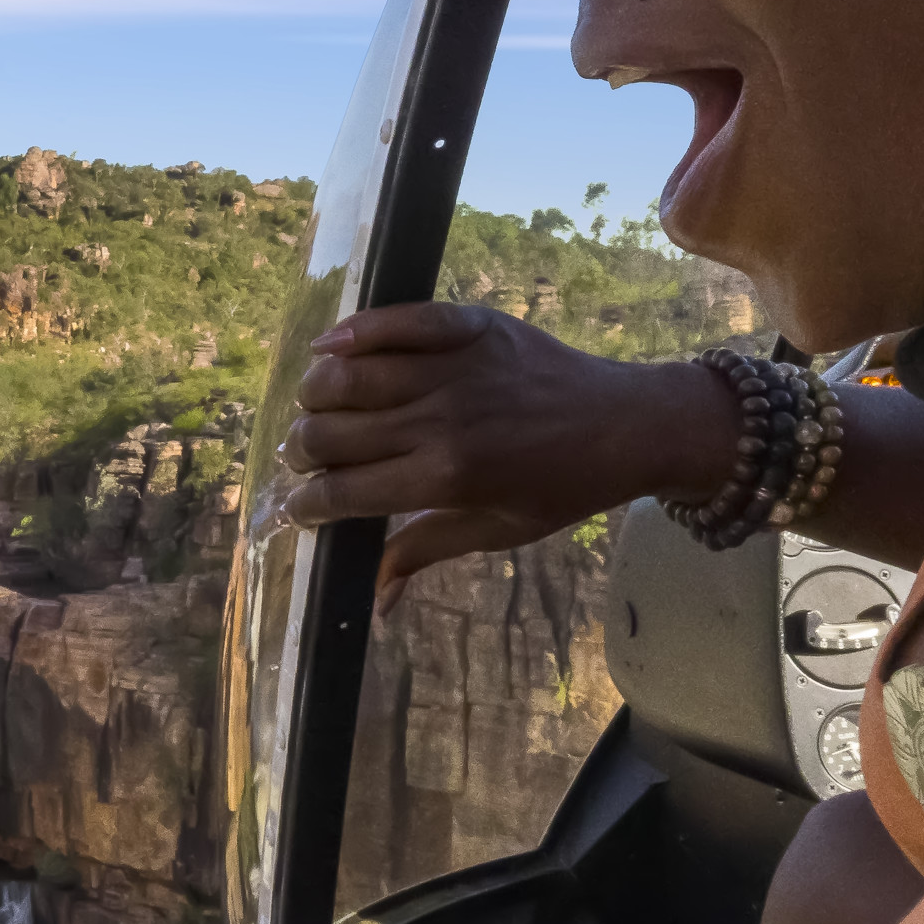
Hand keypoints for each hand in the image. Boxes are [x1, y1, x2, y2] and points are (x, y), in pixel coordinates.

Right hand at [274, 302, 731, 590]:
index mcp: (444, 478)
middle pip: (330, 432)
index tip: (295, 506)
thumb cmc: (563, 487)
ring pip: (347, 375)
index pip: (343, 490)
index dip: (305, 502)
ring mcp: (452, 368)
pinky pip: (396, 320)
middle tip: (302, 457)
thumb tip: (374, 603)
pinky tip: (328, 346)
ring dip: (315, 395)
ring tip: (314, 407)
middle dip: (300, 451)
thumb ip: (425, 551)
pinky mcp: (469, 327)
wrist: (628, 424)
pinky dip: (354, 329)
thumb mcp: (497, 530)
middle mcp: (438, 421)